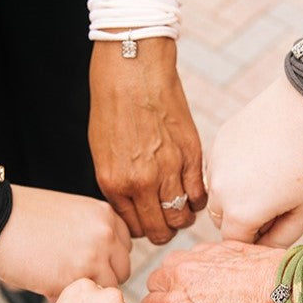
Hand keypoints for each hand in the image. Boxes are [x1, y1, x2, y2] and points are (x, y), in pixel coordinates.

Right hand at [0, 186, 131, 297]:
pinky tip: (45, 285)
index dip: (106, 259)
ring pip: (107, 291)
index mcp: (106, 215)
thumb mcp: (71, 213)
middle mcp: (106, 234)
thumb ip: (93, 235)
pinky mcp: (73, 279)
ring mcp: (93, 257)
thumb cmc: (23, 216)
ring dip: (87, 292)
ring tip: (58, 281)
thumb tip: (105, 267)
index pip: (125, 248)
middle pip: (122, 271)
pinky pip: (82, 301)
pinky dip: (66, 299)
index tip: (86, 261)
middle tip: (72, 276)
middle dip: (101, 278)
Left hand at [89, 38, 206, 244]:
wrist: (133, 71)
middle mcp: (142, 183)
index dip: (142, 229)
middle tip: (165, 221)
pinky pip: (199, 195)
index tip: (147, 222)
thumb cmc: (113, 108)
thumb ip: (119, 185)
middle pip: (160, 230)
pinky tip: (191, 191)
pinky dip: (197, 200)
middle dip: (163, 231)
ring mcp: (170, 170)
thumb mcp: (103, 153)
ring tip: (179, 207)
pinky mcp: (192, 156)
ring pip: (182, 217)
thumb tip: (135, 207)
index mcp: (115, 183)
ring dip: (181, 217)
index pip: (134, 228)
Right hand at [141, 241, 297, 302]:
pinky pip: (198, 253)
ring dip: (181, 275)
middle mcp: (182, 275)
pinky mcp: (219, 244)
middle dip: (166, 294)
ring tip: (205, 291)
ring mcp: (200, 256)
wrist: (294, 292)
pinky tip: (224, 278)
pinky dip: (202, 265)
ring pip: (174, 263)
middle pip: (155, 281)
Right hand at [205, 76, 302, 247]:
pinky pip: (220, 168)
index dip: (257, 239)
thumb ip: (281, 239)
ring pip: (218, 193)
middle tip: (277, 200)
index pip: (236, 244)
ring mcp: (215, 163)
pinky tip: (264, 156)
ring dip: (236, 194)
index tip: (278, 225)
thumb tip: (262, 250)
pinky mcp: (218, 141)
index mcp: (240, 213)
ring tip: (271, 177)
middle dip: (244, 218)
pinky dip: (235, 170)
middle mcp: (218, 190)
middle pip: (223, 220)